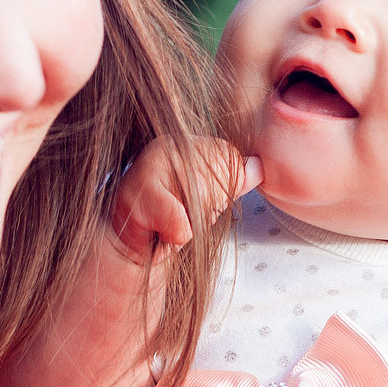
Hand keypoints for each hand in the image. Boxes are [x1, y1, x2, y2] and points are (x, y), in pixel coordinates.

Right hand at [108, 139, 259, 263]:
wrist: (126, 245)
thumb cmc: (167, 218)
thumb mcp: (206, 197)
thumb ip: (233, 178)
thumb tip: (260, 166)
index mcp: (185, 141)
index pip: (229, 162)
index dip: (218, 193)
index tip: (191, 202)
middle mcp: (167, 146)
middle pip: (218, 187)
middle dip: (203, 212)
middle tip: (177, 214)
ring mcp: (150, 165)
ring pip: (201, 205)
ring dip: (189, 226)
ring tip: (167, 222)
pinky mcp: (140, 193)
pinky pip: (182, 227)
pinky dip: (175, 239)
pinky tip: (156, 232)